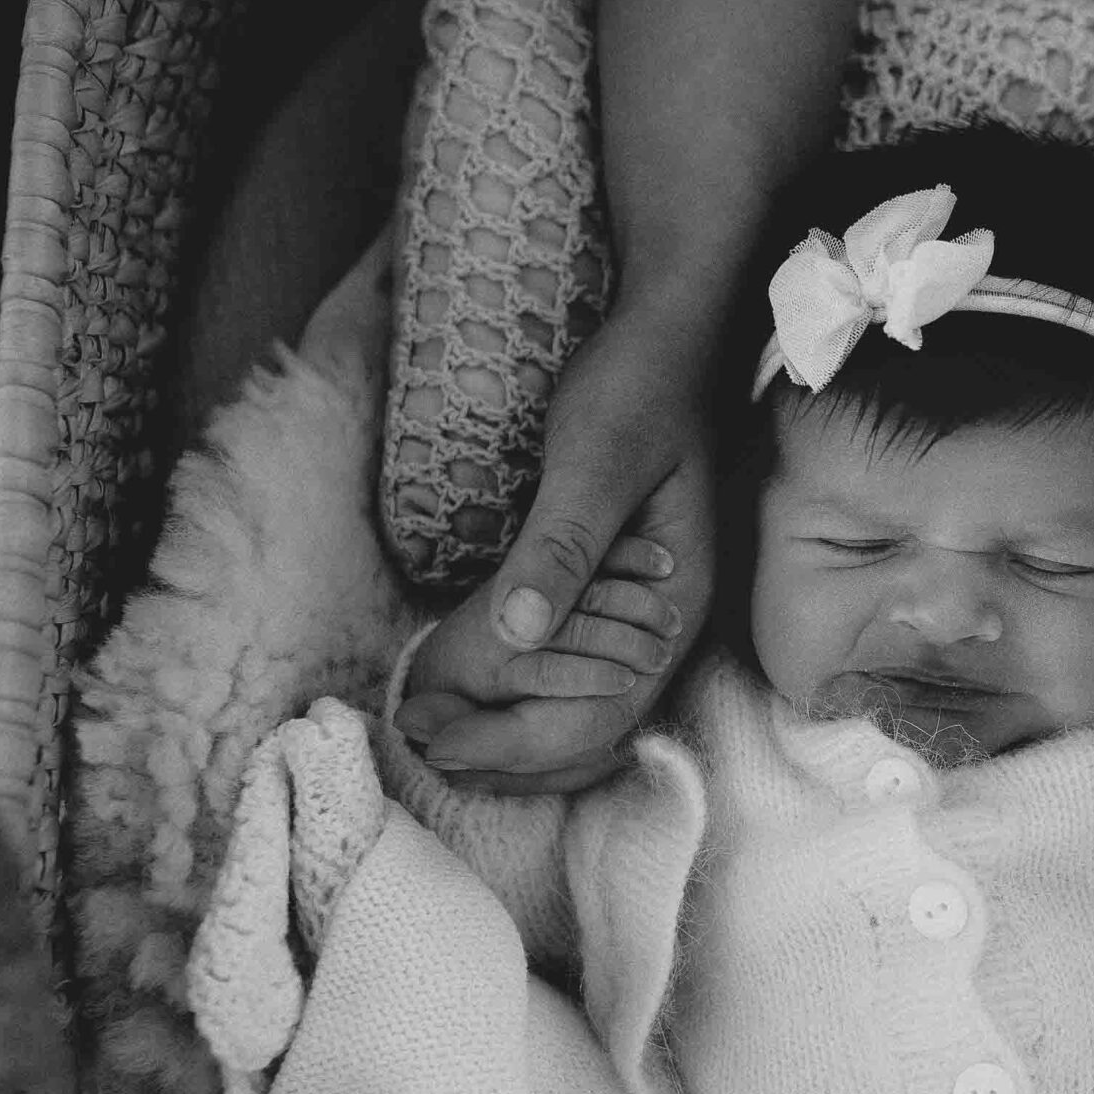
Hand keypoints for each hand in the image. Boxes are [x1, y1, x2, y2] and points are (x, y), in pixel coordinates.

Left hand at [409, 308, 718, 788]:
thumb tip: (515, 638)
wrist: (673, 338)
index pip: (597, 715)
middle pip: (595, 735)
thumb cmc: (638, 387)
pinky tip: (477, 700)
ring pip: (589, 717)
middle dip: (506, 756)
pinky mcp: (623, 598)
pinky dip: (526, 705)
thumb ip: (559, 548)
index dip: (511, 740)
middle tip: (416, 745)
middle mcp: (670, 626)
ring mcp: (651, 615)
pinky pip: (579, 681)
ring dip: (514, 740)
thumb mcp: (593, 461)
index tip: (431, 740)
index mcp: (676, 604)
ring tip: (434, 736)